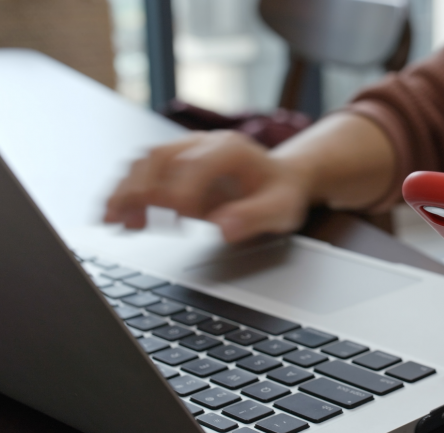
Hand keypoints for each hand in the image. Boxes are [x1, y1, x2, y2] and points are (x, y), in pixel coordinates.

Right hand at [104, 113, 395, 241]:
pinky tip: (116, 215)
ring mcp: (186, 150)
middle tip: (125, 219)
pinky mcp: (175, 163)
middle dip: (139, 189)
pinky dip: (125, 191)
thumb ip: (255, 217)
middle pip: (160, 157)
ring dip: (125, 189)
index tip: (173, 219)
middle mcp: (203, 143)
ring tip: (112, 219)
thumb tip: (225, 228)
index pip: (196, 165)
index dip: (181, 191)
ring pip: (144, 162)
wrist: (280, 179)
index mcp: (230, 149)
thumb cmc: (281, 194)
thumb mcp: (280, 209)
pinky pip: (143, 170)